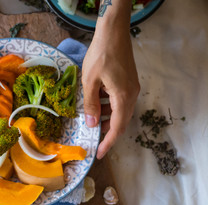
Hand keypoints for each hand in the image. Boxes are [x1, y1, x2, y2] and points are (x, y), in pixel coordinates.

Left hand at [82, 30, 139, 158]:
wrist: (113, 33)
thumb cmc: (100, 55)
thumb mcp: (89, 81)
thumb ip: (91, 104)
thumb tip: (92, 124)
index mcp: (123, 97)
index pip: (117, 127)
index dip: (108, 142)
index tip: (99, 154)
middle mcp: (131, 95)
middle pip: (121, 121)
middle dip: (107, 131)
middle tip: (93, 137)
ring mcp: (132, 88)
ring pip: (120, 110)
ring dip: (107, 116)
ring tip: (92, 117)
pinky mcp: (129, 82)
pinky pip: (119, 100)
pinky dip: (109, 105)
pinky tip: (97, 101)